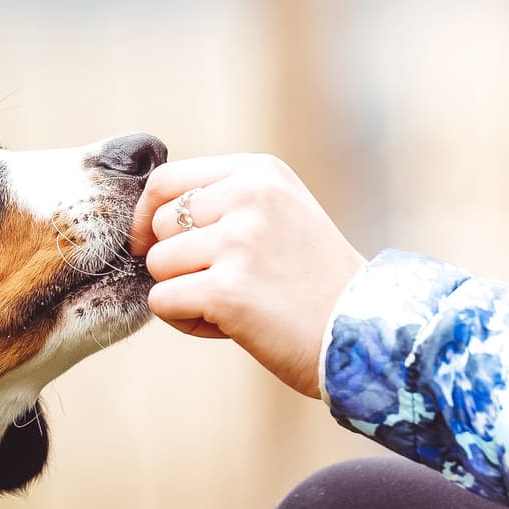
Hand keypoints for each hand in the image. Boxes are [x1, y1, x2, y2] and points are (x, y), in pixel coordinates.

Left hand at [133, 155, 366, 399]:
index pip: (168, 181)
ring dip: (182, 293)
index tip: (152, 244)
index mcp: (260, 173)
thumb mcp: (280, 214)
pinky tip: (228, 326)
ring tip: (231, 306)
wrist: (364, 334)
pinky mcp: (228, 290)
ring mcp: (240, 243)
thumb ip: (224, 202)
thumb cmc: (314, 282)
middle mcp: (250, 198)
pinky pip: (164, 301)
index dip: (148, 216)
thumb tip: (145, 214)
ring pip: (159, 265)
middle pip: (160, 226)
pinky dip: (186, 320)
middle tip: (224, 285)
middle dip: (176, 262)